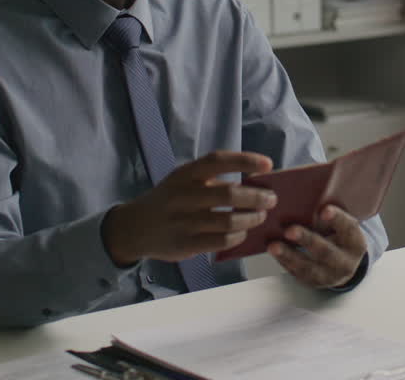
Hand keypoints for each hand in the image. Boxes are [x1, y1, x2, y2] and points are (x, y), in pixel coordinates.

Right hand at [102, 150, 276, 264]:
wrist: (133, 227)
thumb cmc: (169, 200)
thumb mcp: (182, 181)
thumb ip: (211, 180)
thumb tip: (254, 184)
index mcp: (185, 174)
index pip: (218, 160)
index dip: (245, 160)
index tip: (268, 164)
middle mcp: (183, 195)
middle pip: (229, 193)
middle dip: (257, 197)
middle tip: (272, 199)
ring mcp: (183, 221)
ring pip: (228, 220)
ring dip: (251, 218)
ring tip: (261, 216)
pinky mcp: (185, 244)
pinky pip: (221, 241)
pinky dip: (238, 236)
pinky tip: (243, 233)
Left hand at [268, 204, 366, 288]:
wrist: (342, 264)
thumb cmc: (339, 234)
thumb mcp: (343, 226)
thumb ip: (331, 212)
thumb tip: (311, 186)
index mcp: (356, 242)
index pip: (349, 229)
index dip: (337, 219)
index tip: (324, 210)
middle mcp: (345, 262)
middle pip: (326, 251)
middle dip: (307, 240)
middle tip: (289, 230)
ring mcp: (329, 276)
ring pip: (308, 268)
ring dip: (289, 255)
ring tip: (273, 245)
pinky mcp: (313, 283)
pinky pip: (297, 274)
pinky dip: (284, 261)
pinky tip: (273, 250)